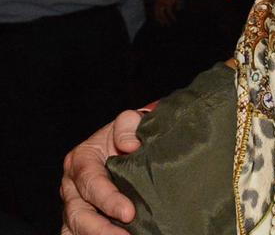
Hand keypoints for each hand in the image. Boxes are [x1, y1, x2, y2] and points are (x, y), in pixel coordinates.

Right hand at [60, 109, 143, 234]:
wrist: (129, 144)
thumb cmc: (129, 134)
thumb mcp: (129, 122)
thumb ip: (128, 126)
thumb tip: (129, 145)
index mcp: (81, 160)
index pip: (90, 182)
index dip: (108, 199)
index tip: (129, 212)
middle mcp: (72, 185)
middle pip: (77, 212)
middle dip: (100, 228)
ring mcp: (74, 204)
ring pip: (73, 227)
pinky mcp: (80, 219)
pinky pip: (75, 234)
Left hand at [152, 0, 181, 25]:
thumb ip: (171, 3)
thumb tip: (176, 9)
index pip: (156, 10)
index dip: (157, 16)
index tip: (160, 21)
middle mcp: (158, 1)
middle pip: (157, 13)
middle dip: (160, 20)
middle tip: (163, 25)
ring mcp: (163, 2)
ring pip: (162, 14)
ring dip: (165, 20)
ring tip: (169, 24)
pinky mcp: (168, 3)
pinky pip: (169, 12)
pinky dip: (172, 17)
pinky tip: (174, 19)